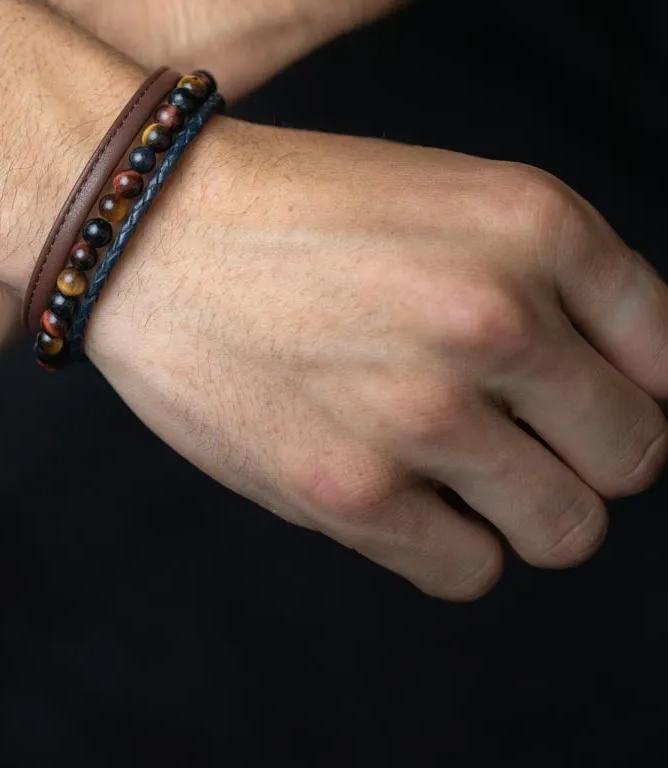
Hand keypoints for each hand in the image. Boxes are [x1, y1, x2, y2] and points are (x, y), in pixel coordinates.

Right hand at [82, 117, 667, 597]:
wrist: (148, 226)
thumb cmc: (298, 212)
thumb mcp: (449, 196)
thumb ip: (554, 283)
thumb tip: (634, 393)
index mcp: (535, 221)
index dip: (626, 382)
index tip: (574, 393)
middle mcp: (495, 313)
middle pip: (634, 455)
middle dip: (580, 450)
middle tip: (509, 426)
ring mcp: (424, 409)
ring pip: (566, 529)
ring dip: (517, 505)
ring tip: (448, 460)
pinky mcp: (351, 493)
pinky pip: (470, 571)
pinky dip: (441, 541)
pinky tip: (389, 481)